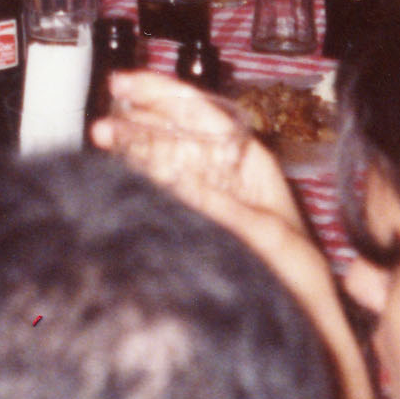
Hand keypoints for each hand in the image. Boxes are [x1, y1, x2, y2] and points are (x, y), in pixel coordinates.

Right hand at [92, 71, 336, 316]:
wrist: (299, 313)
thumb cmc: (297, 272)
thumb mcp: (266, 234)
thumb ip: (223, 207)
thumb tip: (180, 182)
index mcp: (249, 159)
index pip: (199, 111)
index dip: (160, 92)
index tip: (125, 85)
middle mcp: (225, 168)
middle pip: (174, 129)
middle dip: (136, 119)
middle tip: (101, 121)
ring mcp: (207, 191)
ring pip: (162, 154)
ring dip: (131, 143)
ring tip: (100, 137)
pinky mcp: (193, 216)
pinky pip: (160, 184)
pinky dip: (137, 171)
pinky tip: (116, 166)